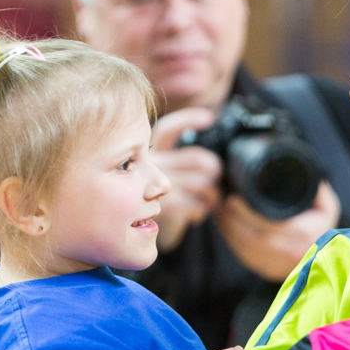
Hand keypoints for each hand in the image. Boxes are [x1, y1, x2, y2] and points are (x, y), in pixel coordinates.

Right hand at [151, 108, 223, 250]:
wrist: (133, 231)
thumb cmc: (149, 199)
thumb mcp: (156, 174)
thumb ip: (174, 161)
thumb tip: (208, 160)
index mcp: (151, 154)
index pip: (169, 129)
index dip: (189, 120)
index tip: (209, 118)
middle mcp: (153, 167)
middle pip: (196, 159)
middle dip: (214, 167)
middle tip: (216, 176)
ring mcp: (160, 188)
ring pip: (202, 183)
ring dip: (214, 192)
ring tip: (213, 198)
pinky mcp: (168, 208)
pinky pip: (199, 203)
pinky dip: (206, 208)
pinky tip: (201, 211)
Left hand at [215, 181, 339, 281]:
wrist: (324, 257)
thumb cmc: (321, 227)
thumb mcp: (325, 207)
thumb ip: (315, 189)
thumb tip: (301, 169)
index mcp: (301, 236)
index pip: (267, 226)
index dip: (245, 213)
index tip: (233, 198)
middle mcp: (288, 253)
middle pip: (250, 239)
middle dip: (231, 220)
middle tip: (222, 202)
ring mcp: (276, 265)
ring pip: (243, 248)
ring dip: (228, 229)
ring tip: (220, 210)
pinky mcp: (265, 269)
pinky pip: (242, 254)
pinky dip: (229, 238)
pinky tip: (224, 223)